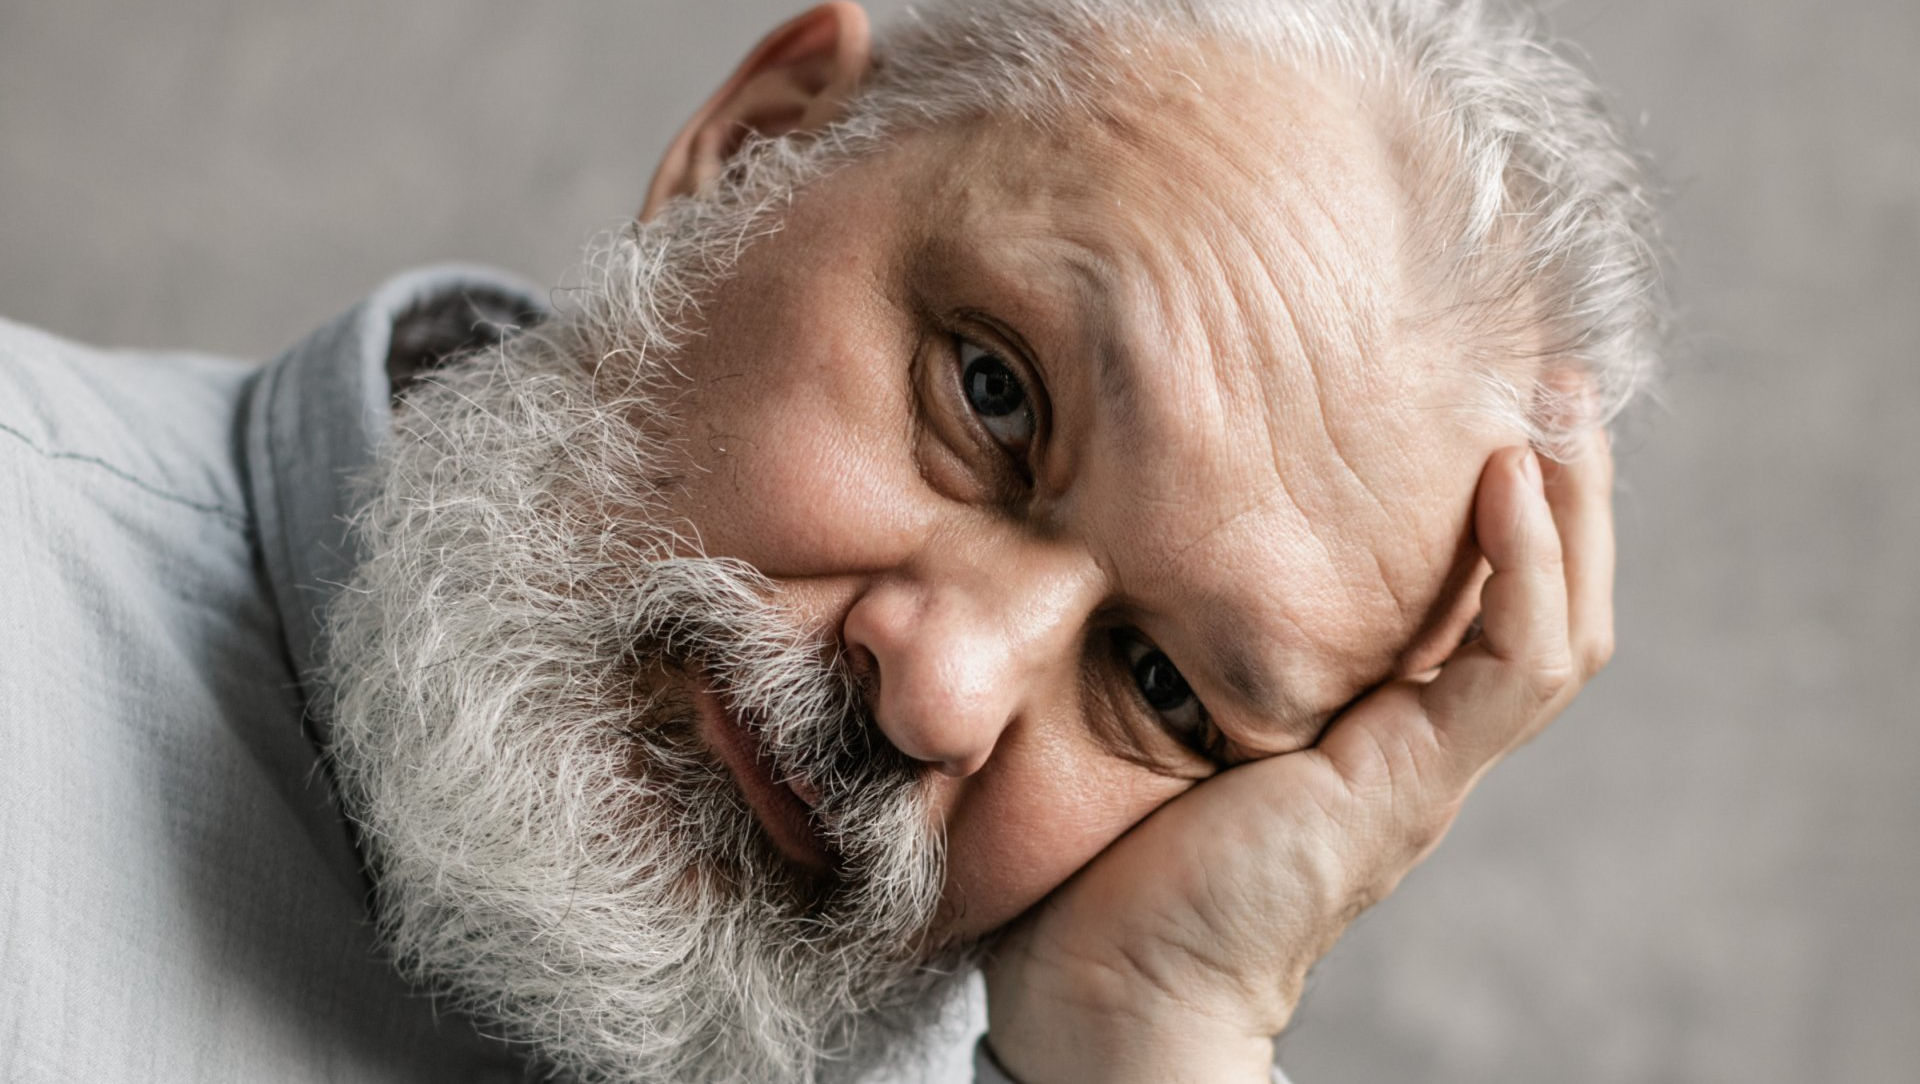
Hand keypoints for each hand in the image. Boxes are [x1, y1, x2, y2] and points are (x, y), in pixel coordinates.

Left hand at [983, 434, 1615, 1083]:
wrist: (1108, 986)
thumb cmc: (1109, 845)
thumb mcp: (1153, 693)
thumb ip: (1180, 618)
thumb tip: (1129, 493)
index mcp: (1371, 714)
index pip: (1477, 591)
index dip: (1497, 495)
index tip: (1472, 381)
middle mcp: (1419, 736)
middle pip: (1544, 599)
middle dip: (1559, 480)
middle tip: (1543, 366)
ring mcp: (1425, 762)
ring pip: (1555, 626)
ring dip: (1570, 506)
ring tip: (1553, 397)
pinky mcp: (1411, 785)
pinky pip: (1513, 666)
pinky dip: (1524, 569)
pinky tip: (1505, 478)